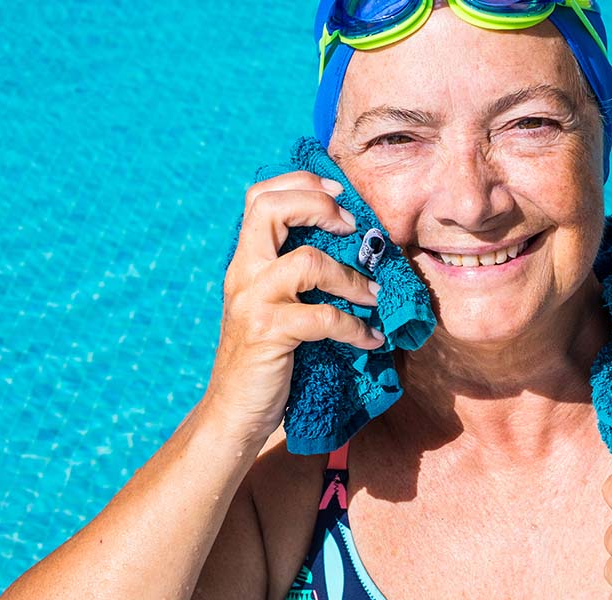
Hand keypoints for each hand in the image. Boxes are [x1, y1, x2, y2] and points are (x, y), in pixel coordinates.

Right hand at [204, 172, 384, 446]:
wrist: (235, 412)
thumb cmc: (264, 357)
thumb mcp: (271, 305)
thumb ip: (291, 274)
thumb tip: (347, 245)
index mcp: (245, 261)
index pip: (258, 197)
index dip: (300, 183)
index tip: (338, 191)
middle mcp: (243, 274)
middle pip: (270, 209)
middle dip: (318, 205)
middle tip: (352, 227)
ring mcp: (253, 302)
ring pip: (309, 262)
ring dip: (352, 278)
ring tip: (376, 296)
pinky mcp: (269, 334)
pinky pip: (324, 318)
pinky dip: (356, 327)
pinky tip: (371, 339)